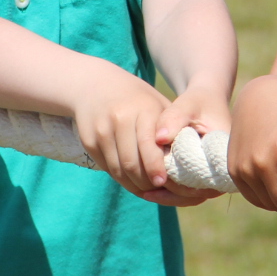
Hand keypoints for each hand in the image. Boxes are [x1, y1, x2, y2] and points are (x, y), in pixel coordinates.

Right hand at [71, 75, 172, 198]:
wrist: (95, 85)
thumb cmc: (138, 100)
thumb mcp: (158, 105)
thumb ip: (173, 129)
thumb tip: (188, 163)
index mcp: (142, 108)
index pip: (148, 145)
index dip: (156, 167)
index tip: (163, 182)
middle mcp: (119, 118)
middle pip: (132, 163)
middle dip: (146, 182)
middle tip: (158, 189)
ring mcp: (101, 130)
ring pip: (118, 170)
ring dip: (133, 185)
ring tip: (146, 188)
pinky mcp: (89, 140)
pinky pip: (107, 168)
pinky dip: (120, 178)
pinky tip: (131, 179)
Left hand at [148, 83, 232, 205]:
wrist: (207, 100)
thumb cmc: (197, 102)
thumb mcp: (186, 104)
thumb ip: (173, 118)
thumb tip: (158, 138)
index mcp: (227, 154)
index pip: (206, 180)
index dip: (181, 185)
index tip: (157, 181)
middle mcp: (227, 169)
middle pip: (200, 193)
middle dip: (173, 194)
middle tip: (146, 191)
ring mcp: (218, 175)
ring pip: (194, 196)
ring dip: (171, 197)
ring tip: (145, 193)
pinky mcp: (207, 176)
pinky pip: (191, 191)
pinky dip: (172, 192)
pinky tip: (150, 191)